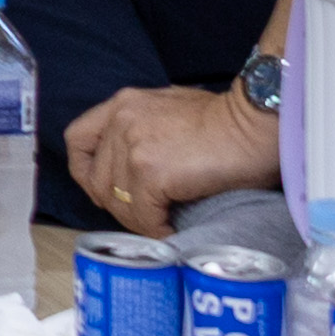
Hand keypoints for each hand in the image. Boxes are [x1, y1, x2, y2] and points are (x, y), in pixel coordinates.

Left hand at [66, 80, 281, 233]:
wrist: (256, 124)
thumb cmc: (229, 121)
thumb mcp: (174, 109)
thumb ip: (147, 127)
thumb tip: (142, 161)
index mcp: (123, 104)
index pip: (78, 139)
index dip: (85, 170)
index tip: (104, 190)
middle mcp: (121, 122)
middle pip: (95, 178)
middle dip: (117, 205)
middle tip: (144, 218)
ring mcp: (132, 146)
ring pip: (117, 201)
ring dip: (138, 221)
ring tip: (160, 226)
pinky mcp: (151, 171)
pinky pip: (142, 214)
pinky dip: (156, 229)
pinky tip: (172, 231)